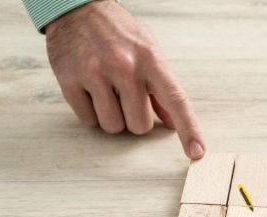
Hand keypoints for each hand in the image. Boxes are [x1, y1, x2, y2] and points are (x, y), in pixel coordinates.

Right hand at [45, 0, 204, 156]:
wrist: (77, 8)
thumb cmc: (118, 33)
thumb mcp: (147, 51)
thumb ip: (161, 88)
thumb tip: (173, 123)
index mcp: (150, 59)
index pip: (176, 100)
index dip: (189, 129)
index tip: (197, 152)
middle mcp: (125, 66)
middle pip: (139, 126)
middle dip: (133, 117)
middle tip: (124, 96)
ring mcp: (95, 73)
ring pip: (113, 127)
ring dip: (111, 116)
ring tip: (106, 90)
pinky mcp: (70, 80)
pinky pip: (88, 120)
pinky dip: (90, 112)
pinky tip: (89, 90)